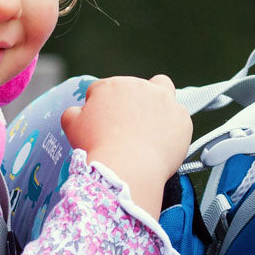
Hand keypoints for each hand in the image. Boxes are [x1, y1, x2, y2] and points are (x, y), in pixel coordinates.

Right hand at [62, 74, 191, 214]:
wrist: (127, 168)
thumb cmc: (98, 147)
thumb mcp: (72, 127)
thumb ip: (73, 113)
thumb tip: (77, 112)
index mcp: (110, 86)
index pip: (104, 90)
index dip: (101, 106)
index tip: (103, 122)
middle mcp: (139, 86)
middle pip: (134, 89)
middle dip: (130, 103)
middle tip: (127, 126)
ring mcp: (164, 100)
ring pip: (163, 90)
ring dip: (157, 101)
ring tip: (152, 123)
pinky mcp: (182, 118)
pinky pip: (178, 118)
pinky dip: (172, 127)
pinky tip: (163, 141)